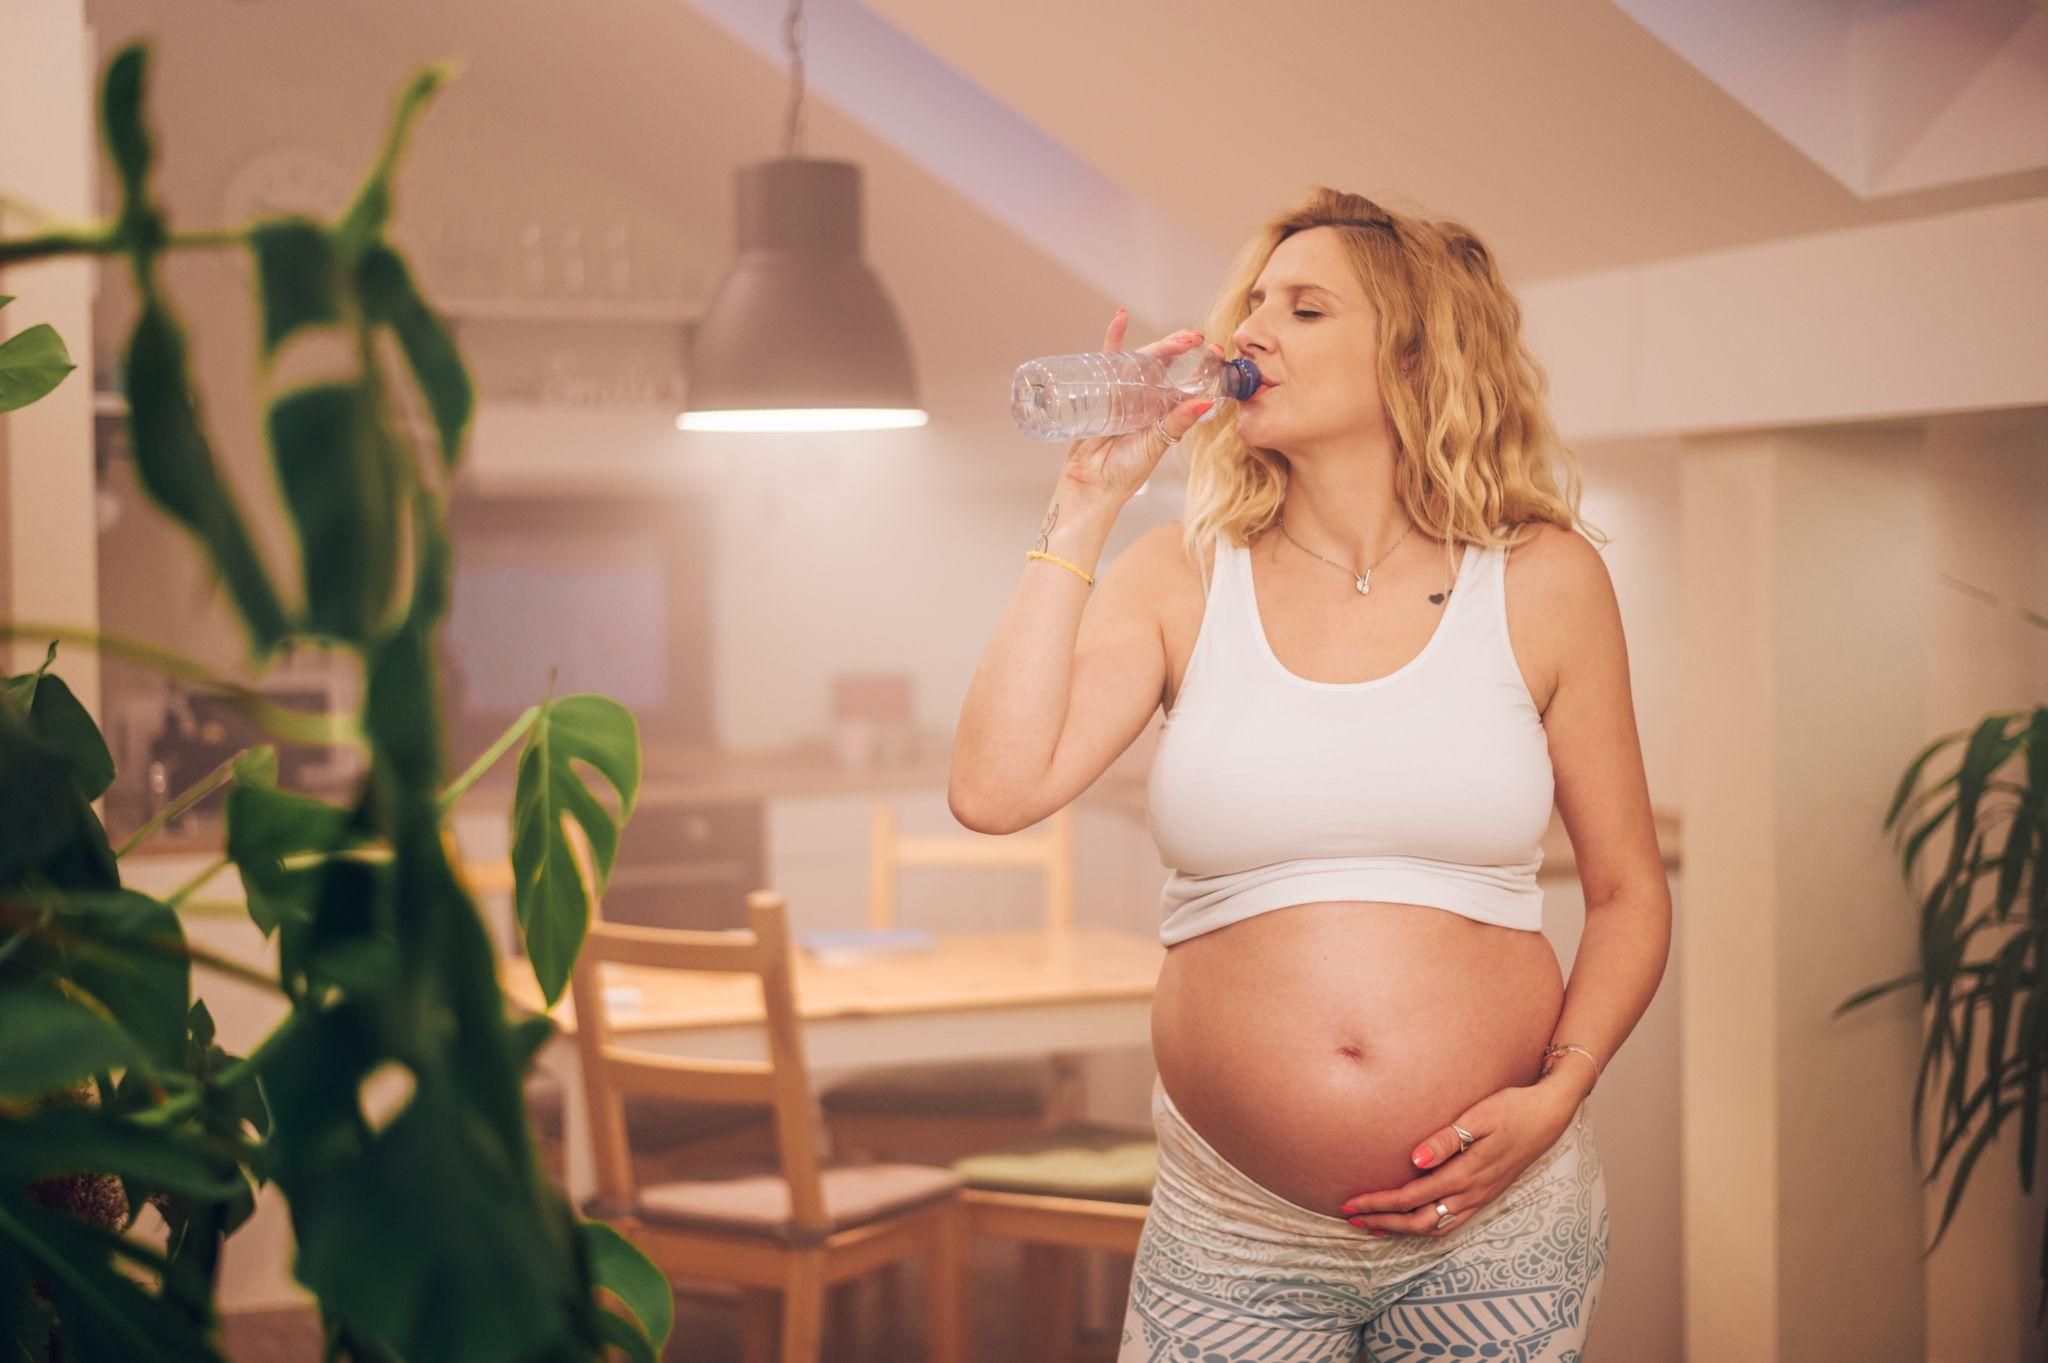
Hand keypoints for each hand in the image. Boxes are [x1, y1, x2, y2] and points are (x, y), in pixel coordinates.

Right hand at [1058, 306, 1222, 503]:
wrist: (1093, 484)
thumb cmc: (1126, 471)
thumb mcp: (1157, 444)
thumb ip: (1179, 422)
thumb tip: (1206, 403)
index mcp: (1162, 411)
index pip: (1184, 382)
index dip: (1200, 366)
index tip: (1217, 351)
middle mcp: (1144, 398)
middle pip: (1164, 364)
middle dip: (1181, 348)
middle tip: (1197, 337)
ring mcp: (1122, 391)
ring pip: (1141, 358)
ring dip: (1159, 344)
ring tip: (1178, 336)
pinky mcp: (1100, 388)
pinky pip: (1107, 359)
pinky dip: (1113, 337)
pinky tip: (1120, 317)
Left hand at [1338, 1080, 1582, 1236]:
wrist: (1548, 1115)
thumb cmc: (1511, 1108)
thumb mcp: (1479, 1117)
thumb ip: (1446, 1140)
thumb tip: (1414, 1160)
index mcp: (1465, 1174)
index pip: (1411, 1197)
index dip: (1379, 1203)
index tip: (1352, 1203)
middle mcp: (1472, 1193)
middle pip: (1418, 1221)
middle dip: (1383, 1222)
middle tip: (1352, 1219)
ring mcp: (1480, 1197)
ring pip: (1435, 1227)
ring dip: (1402, 1228)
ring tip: (1374, 1225)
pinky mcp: (1486, 1195)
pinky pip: (1451, 1223)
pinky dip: (1426, 1227)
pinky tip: (1413, 1220)